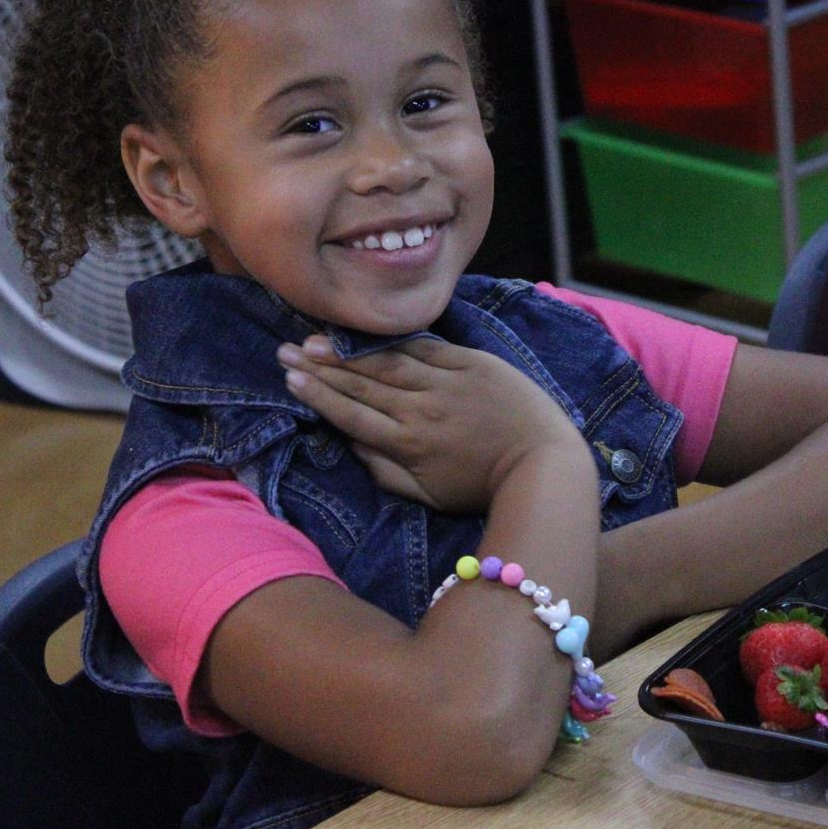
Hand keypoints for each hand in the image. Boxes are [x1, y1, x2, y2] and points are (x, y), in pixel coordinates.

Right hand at [276, 335, 581, 512]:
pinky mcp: (472, 363)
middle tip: (284, 350)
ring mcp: (447, 382)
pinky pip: (425, 347)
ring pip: (387, 363)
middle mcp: (422, 409)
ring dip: (347, 351)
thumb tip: (349, 445)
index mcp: (409, 444)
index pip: (352, 415)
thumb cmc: (482, 487)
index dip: (318, 396)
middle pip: (361, 384)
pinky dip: (394, 340)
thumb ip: (384, 472)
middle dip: (319, 367)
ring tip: (313, 339)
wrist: (543, 462)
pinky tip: (368, 332)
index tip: (290, 380)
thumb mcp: (428, 496)